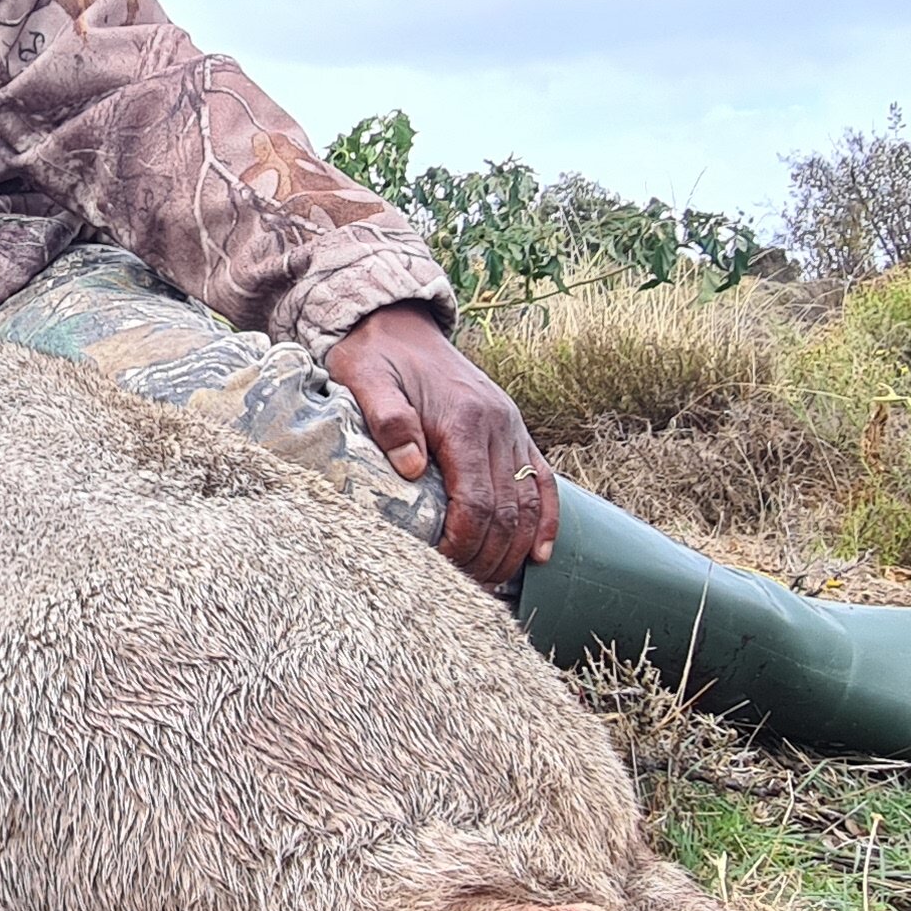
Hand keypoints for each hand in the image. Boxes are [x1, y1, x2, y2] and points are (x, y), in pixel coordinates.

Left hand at [326, 301, 557, 586]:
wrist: (399, 324)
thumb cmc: (377, 357)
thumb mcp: (366, 379)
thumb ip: (388, 419)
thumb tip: (410, 467)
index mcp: (465, 420)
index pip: (475, 501)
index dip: (463, 542)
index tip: (440, 566)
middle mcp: (499, 426)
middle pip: (506, 511)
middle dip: (488, 556)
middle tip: (461, 587)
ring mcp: (512, 429)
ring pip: (528, 503)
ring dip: (515, 549)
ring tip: (490, 582)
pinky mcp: (515, 432)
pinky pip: (542, 482)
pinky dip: (545, 521)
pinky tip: (540, 555)